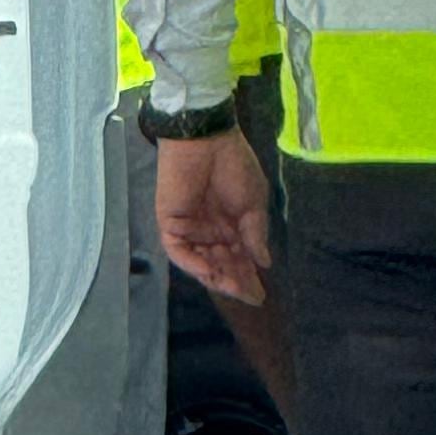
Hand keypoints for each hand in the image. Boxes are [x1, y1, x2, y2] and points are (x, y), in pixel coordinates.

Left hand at [153, 130, 272, 307]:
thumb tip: (264, 262)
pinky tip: (210, 271)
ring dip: (217, 277)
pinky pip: (180, 252)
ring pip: (202, 263)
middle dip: (235, 281)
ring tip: (234, 287)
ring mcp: (190, 229)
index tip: (260, 295)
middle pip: (221, 265)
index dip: (248, 277)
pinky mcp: (171, 224)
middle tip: (249, 295)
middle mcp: (210, 231)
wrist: (206, 138)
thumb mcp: (253, 201)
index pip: (239, 259)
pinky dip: (193, 264)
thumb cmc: (233, 164)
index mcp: (230, 225)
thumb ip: (255, 233)